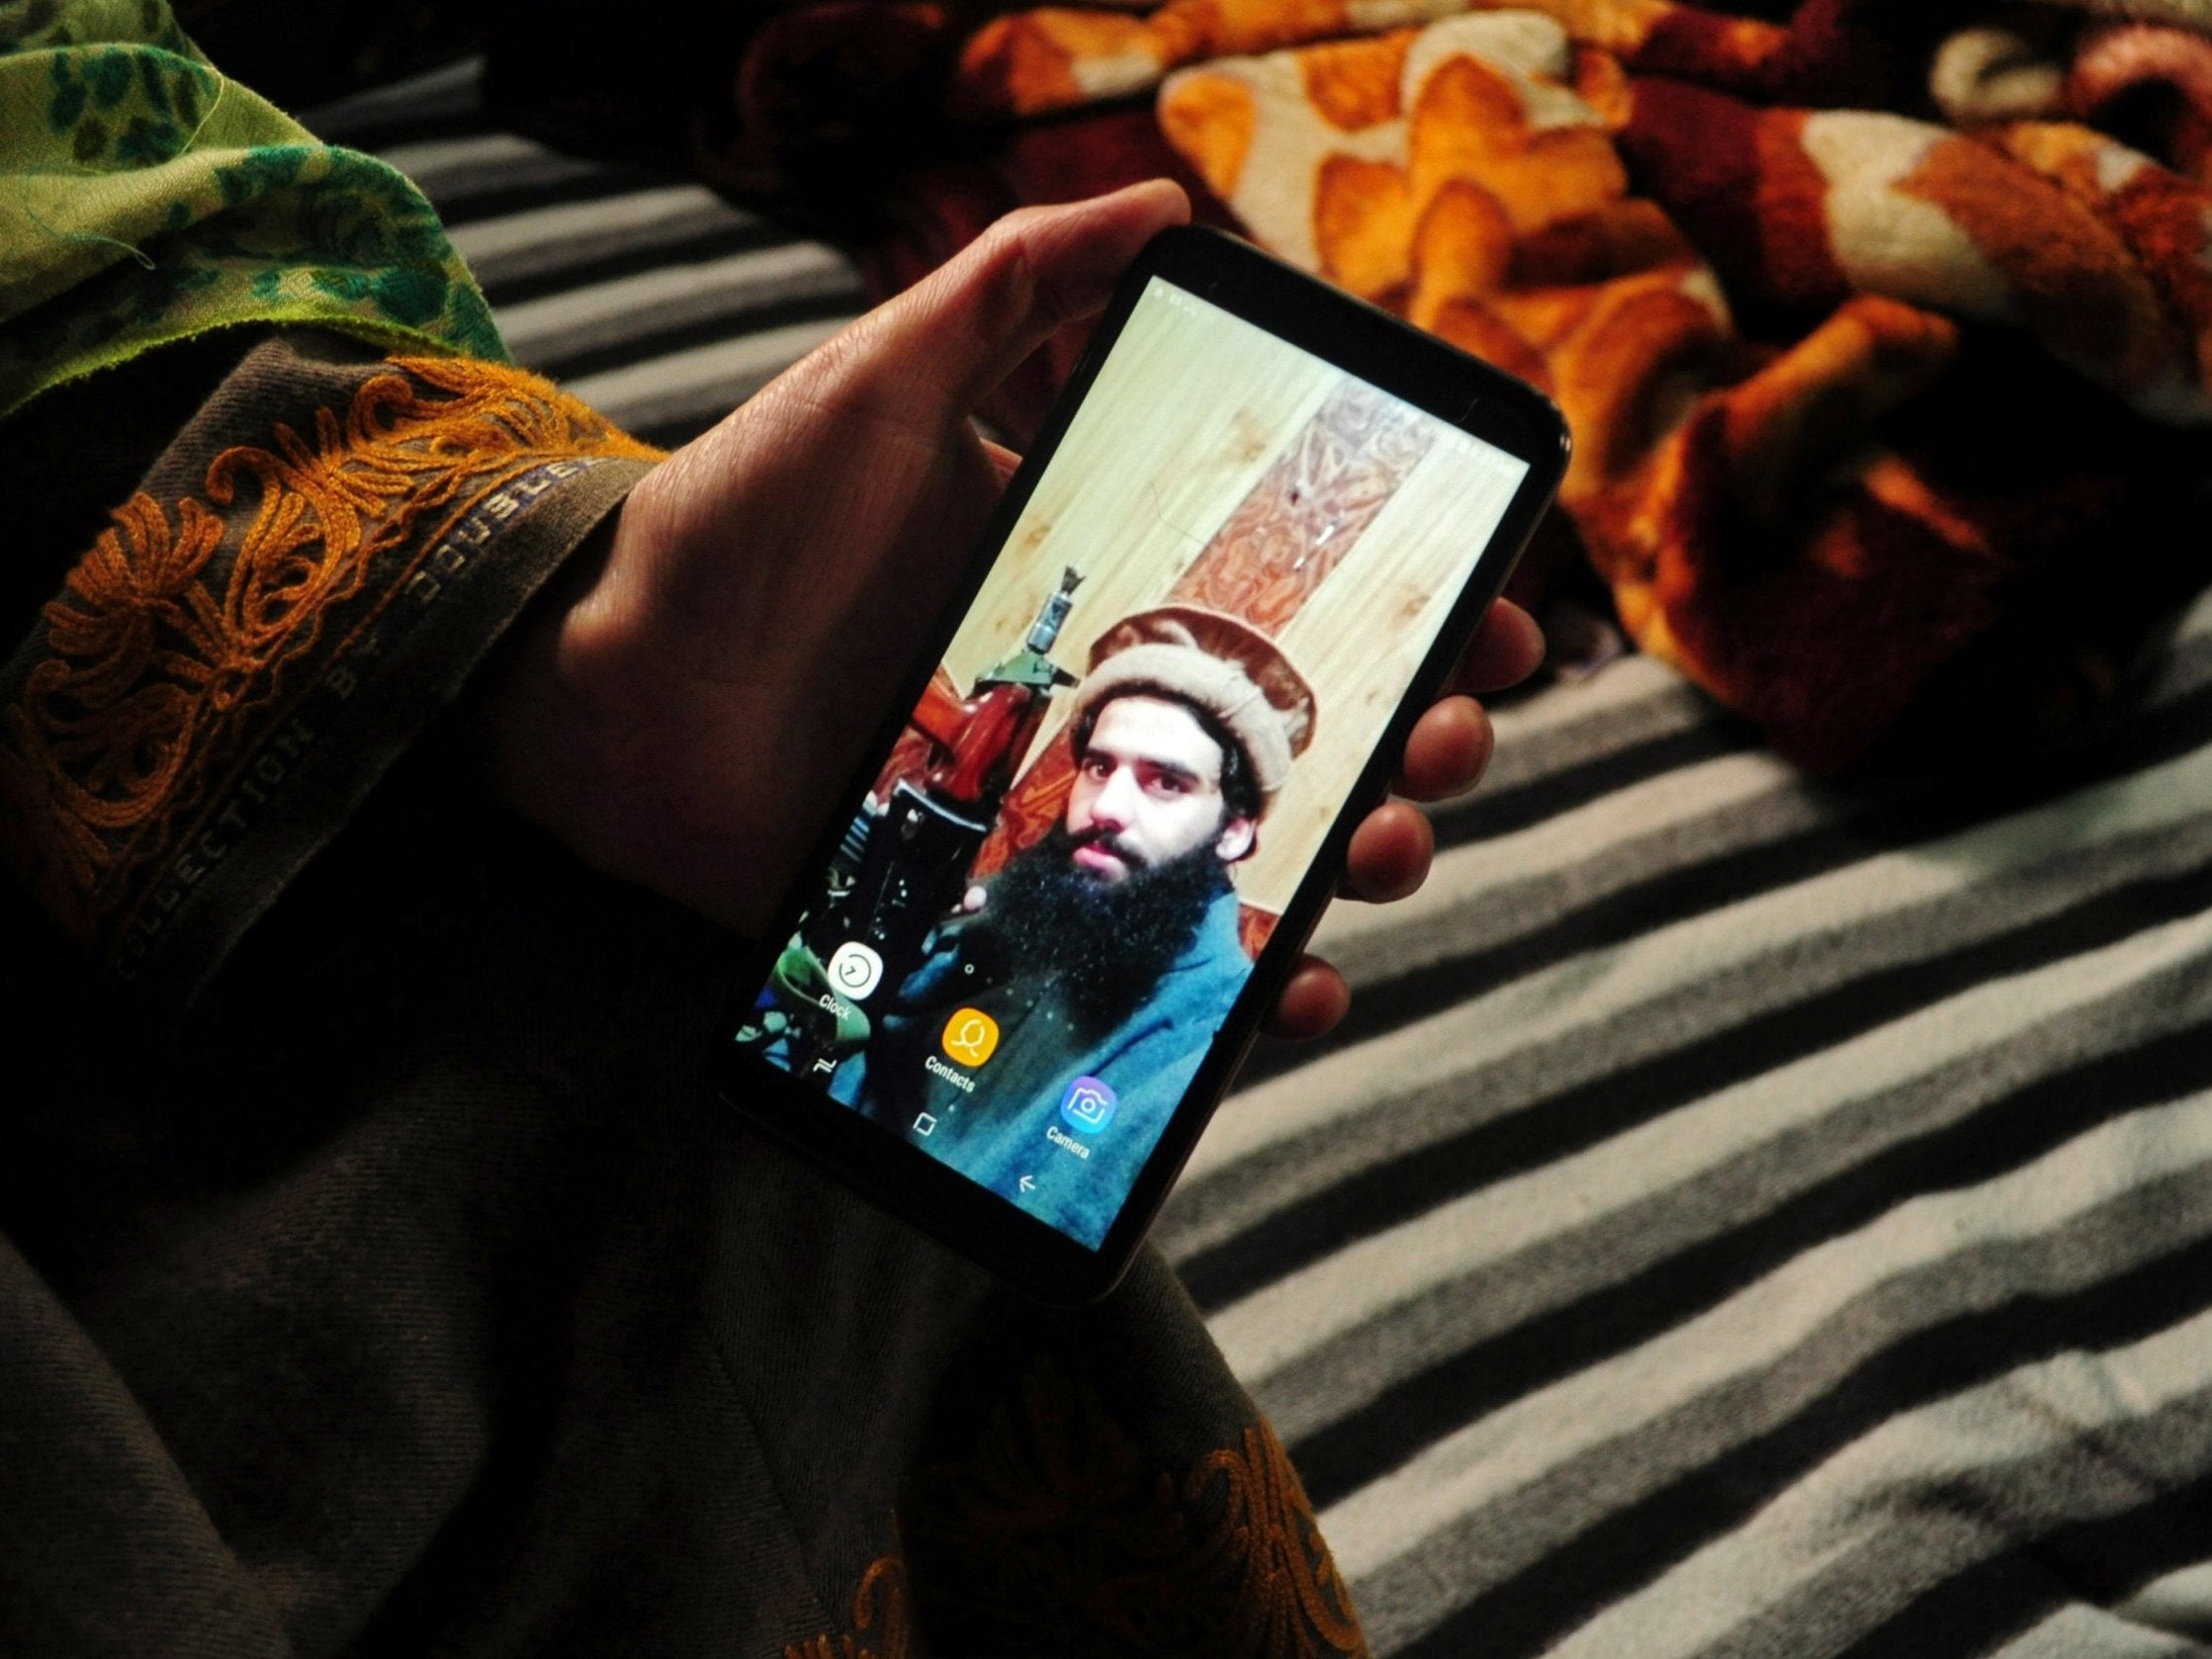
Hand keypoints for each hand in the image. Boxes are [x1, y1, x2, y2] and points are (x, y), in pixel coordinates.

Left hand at [475, 180, 1544, 1039]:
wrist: (606, 684)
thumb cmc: (740, 522)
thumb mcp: (882, 380)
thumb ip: (1011, 289)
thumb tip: (1165, 207)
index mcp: (1099, 571)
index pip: (1287, 585)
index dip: (1408, 591)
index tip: (1497, 598)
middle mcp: (1102, 691)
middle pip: (1300, 723)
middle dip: (1415, 731)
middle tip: (1454, 732)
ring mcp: (1061, 805)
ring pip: (1252, 844)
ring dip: (1356, 854)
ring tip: (1388, 852)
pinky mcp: (1004, 901)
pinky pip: (1148, 949)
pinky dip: (1239, 982)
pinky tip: (1299, 987)